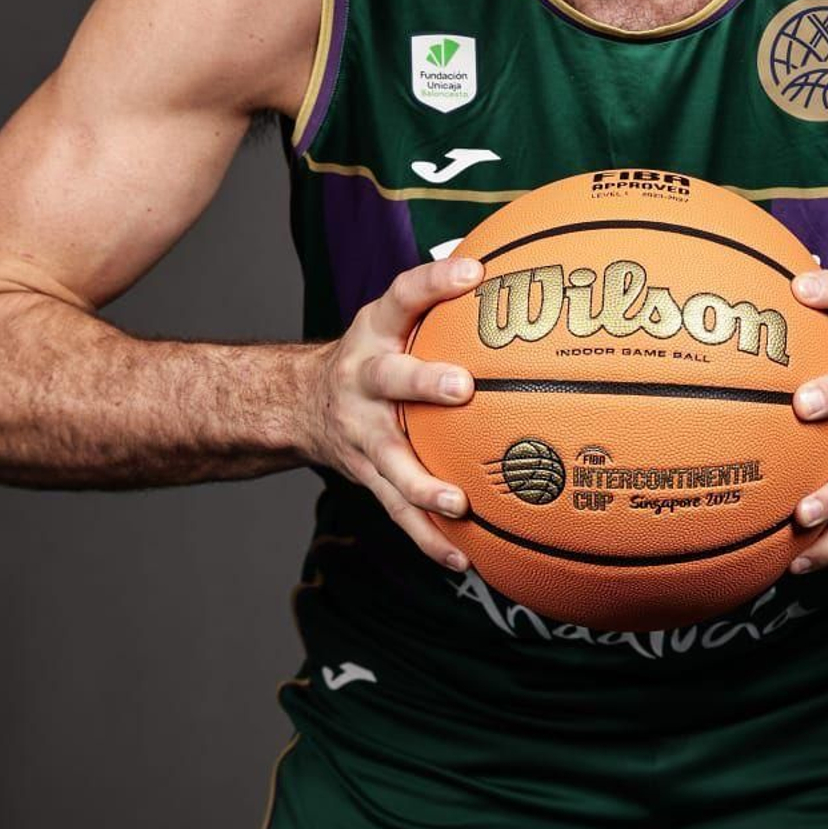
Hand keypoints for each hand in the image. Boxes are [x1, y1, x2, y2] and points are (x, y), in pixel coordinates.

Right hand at [303, 255, 483, 569]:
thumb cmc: (375, 355)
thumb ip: (444, 302)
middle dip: (422, 381)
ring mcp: (361, 432)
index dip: (434, 282)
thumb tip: (527, 269)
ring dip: (422, 484)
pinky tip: (462, 559)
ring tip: (457, 503)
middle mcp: (362, 379)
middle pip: (388, 376)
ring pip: (390, 459)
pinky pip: (398, 511)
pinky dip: (427, 538)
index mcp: (375, 332)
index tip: (474, 273)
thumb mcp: (395, 318)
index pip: (402, 295)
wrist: (300, 405)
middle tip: (461, 387)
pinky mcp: (366, 475)